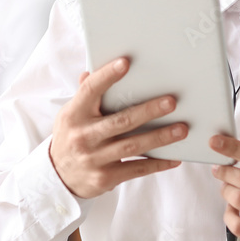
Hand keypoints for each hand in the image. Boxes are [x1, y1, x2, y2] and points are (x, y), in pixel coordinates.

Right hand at [48, 57, 188, 198]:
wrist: (57, 177)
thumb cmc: (70, 137)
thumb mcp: (69, 115)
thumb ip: (83, 95)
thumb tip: (89, 72)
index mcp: (74, 115)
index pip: (90, 90)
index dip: (107, 76)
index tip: (125, 63)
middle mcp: (83, 136)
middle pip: (120, 121)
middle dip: (148, 111)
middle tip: (171, 102)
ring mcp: (94, 158)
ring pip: (132, 146)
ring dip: (159, 137)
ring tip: (181, 129)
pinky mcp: (105, 177)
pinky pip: (135, 169)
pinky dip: (156, 164)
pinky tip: (174, 158)